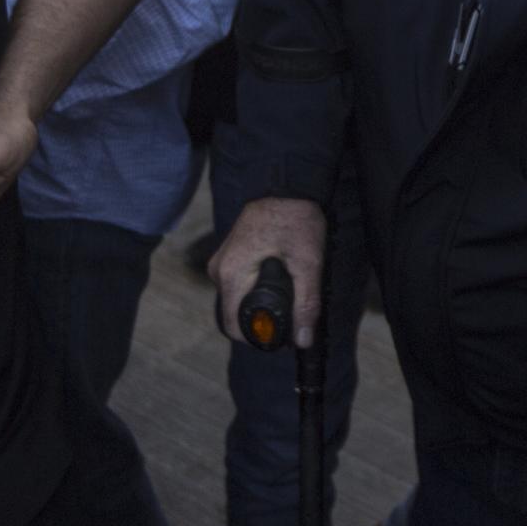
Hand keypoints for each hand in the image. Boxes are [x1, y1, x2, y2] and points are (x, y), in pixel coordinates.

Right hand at [209, 196, 325, 348]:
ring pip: (237, 299)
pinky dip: (255, 289)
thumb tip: (302, 340)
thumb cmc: (295, 219)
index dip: (257, 339)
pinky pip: (238, 284)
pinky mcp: (229, 255)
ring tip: (289, 293)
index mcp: (231, 275)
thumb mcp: (307, 263)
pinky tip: (279, 280)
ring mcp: (221, 261)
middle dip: (262, 320)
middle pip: (235, 313)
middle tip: (293, 315)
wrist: (286, 184)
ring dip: (260, 303)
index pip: (233, 326)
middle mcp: (219, 270)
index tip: (281, 338)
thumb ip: (306, 303)